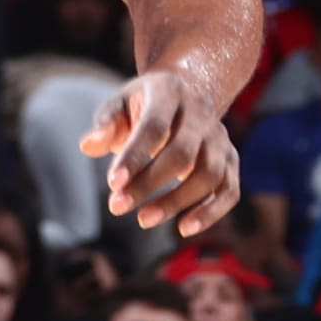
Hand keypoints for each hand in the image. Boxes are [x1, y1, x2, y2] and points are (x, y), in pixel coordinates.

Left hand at [80, 70, 240, 235]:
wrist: (185, 97)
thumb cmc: (143, 106)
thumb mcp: (120, 104)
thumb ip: (105, 124)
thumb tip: (89, 145)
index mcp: (170, 92)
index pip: (155, 125)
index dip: (135, 155)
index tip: (113, 183)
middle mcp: (201, 113)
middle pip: (182, 154)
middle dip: (148, 184)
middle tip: (116, 207)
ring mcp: (220, 138)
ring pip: (209, 174)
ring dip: (176, 201)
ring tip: (143, 220)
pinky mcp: (230, 160)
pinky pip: (229, 190)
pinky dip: (210, 212)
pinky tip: (183, 228)